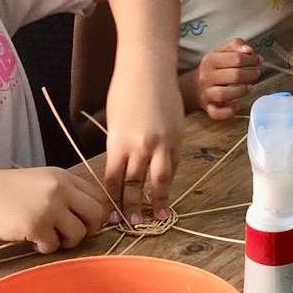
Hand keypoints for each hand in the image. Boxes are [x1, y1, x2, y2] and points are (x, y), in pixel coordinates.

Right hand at [0, 168, 111, 252]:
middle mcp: (61, 190)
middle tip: (72, 234)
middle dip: (89, 229)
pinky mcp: (37, 227)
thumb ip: (66, 192)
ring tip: (50, 238)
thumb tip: (94, 214)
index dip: (95, 213)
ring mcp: (50, 208)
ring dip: (66, 241)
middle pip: (96, 215)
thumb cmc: (10, 193)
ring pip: (78, 233)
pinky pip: (55, 245)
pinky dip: (46, 248)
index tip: (84, 222)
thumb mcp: (42, 181)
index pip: (98, 196)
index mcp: (64, 177)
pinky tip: (34, 242)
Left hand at [103, 61, 184, 221]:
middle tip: (135, 225)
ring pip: (161, 179)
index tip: (113, 215)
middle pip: (137, 185)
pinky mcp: (178, 136)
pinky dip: (170, 177)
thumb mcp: (114, 121)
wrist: (149, 67)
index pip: (114, 180)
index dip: (114, 200)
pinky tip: (168, 187)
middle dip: (135, 207)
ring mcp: (163, 143)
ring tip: (161, 217)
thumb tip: (122, 165)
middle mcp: (141, 147)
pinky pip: (174, 163)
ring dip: (159, 200)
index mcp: (118, 143)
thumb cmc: (124, 88)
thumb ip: (119, 145)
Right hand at [188, 38, 260, 120]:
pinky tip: (236, 104)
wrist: (193, 87)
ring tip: (250, 86)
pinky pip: (217, 113)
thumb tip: (249, 50)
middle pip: (234, 76)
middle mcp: (206, 76)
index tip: (257, 61)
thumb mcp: (221, 51)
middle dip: (251, 74)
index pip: (236, 58)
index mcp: (210, 60)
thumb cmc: (213, 68)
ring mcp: (206, 93)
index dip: (252, 60)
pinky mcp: (208, 108)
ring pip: (225, 94)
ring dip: (242, 91)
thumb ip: (235, 46)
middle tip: (256, 73)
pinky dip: (229, 111)